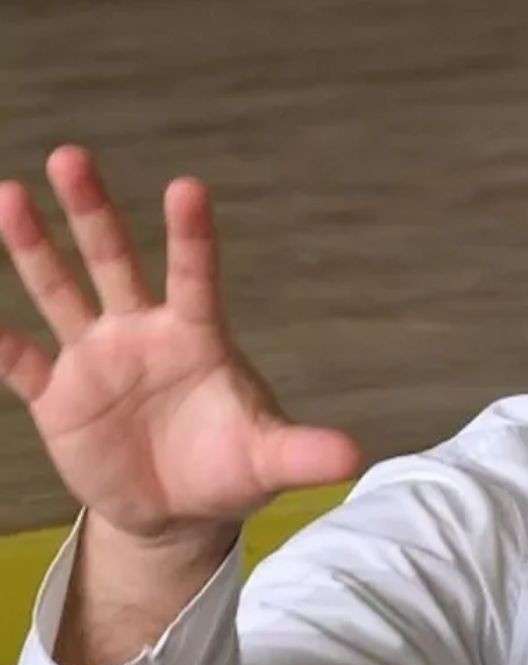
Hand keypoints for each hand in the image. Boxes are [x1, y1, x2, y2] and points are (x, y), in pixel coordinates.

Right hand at [0, 145, 361, 542]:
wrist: (178, 509)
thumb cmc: (230, 467)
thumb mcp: (267, 460)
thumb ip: (302, 452)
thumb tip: (356, 458)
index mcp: (197, 336)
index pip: (195, 275)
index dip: (190, 235)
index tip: (187, 186)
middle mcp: (143, 332)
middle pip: (115, 261)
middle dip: (93, 211)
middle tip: (70, 155)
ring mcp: (96, 359)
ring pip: (61, 292)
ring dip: (33, 248)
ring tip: (9, 195)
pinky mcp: (58, 397)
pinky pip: (19, 362)